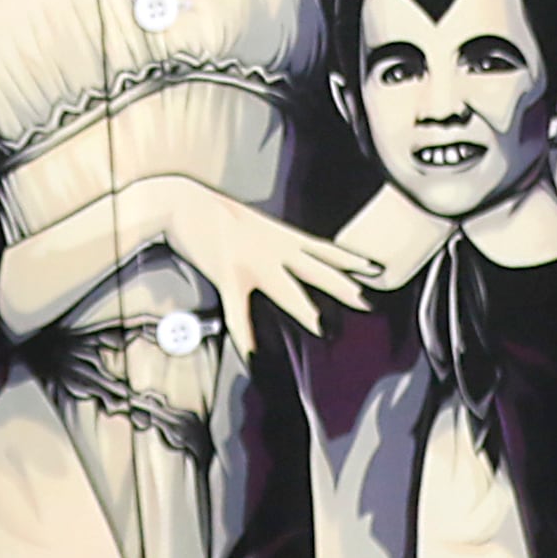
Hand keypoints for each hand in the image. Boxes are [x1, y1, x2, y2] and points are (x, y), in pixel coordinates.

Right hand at [138, 176, 377, 354]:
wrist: (181, 201)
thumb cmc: (212, 212)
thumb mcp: (250, 222)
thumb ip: (270, 241)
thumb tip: (285, 256)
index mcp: (278, 235)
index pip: (323, 247)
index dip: (350, 259)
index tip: (375, 268)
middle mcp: (272, 247)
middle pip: (315, 269)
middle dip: (342, 286)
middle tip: (368, 302)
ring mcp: (251, 262)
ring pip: (285, 289)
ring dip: (304, 309)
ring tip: (322, 329)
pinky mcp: (227, 274)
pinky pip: (239, 313)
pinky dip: (246, 337)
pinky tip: (253, 356)